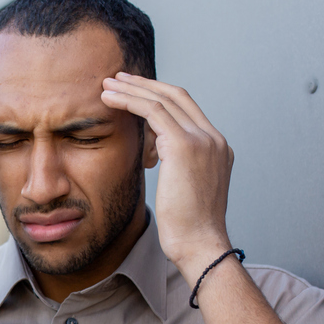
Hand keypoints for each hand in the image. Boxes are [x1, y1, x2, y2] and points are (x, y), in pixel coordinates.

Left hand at [100, 73, 233, 281]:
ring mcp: (203, 140)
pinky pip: (152, 111)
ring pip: (163, 99)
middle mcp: (214, 139)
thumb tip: (155, 156)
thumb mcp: (185, 191)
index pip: (187, 110)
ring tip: (106, 85)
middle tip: (117, 78)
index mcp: (217, 148)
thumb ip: (176, 167)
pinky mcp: (185, 145)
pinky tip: (108, 99)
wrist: (200, 245)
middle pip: (177, 96)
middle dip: (145, 85)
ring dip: (132, 89)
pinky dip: (129, 101)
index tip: (135, 93)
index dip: (159, 97)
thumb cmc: (188, 229)